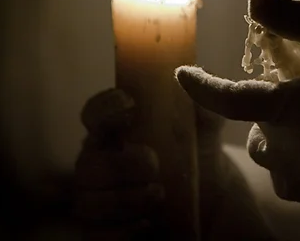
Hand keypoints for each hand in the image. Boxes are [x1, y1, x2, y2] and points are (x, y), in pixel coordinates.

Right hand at [75, 89, 275, 239]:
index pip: (93, 115)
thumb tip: (189, 74)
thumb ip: (201, 101)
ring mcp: (100, 201)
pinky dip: (121, 231)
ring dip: (124, 199)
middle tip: (153, 163)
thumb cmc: (198, 152)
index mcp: (117, 132)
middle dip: (119, 164)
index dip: (104, 109)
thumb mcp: (207, 126)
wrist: (214, 200)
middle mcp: (101, 165)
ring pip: (86, 202)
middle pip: (85, 164)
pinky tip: (148, 224)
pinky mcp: (106, 233)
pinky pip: (95, 236)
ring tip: (160, 194)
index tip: (130, 105)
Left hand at [175, 0, 299, 205]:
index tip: (182, 75)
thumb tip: (254, 0)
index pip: (228, 101)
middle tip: (295, 89)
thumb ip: (298, 18)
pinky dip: (294, 165)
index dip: (200, 87)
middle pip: (254, 135)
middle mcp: (296, 148)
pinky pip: (295, 184)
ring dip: (275, 139)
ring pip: (271, 162)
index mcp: (293, 108)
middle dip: (262, 112)